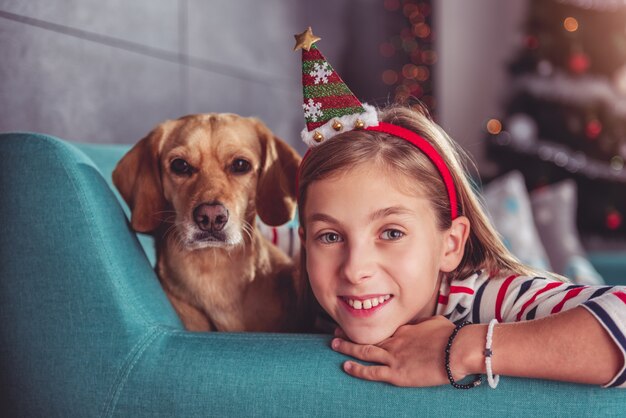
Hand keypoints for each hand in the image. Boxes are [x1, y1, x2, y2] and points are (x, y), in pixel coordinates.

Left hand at [331, 316, 461, 386]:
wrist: (456, 349)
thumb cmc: (451, 335)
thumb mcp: (435, 323)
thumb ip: (424, 324)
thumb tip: (422, 325)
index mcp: (404, 329)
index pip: (381, 328)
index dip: (367, 327)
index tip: (358, 326)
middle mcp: (395, 341)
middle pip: (367, 337)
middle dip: (350, 334)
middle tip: (336, 331)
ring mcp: (394, 357)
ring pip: (364, 351)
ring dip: (347, 347)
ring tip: (334, 344)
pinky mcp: (397, 373)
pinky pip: (372, 372)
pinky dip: (357, 369)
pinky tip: (345, 366)